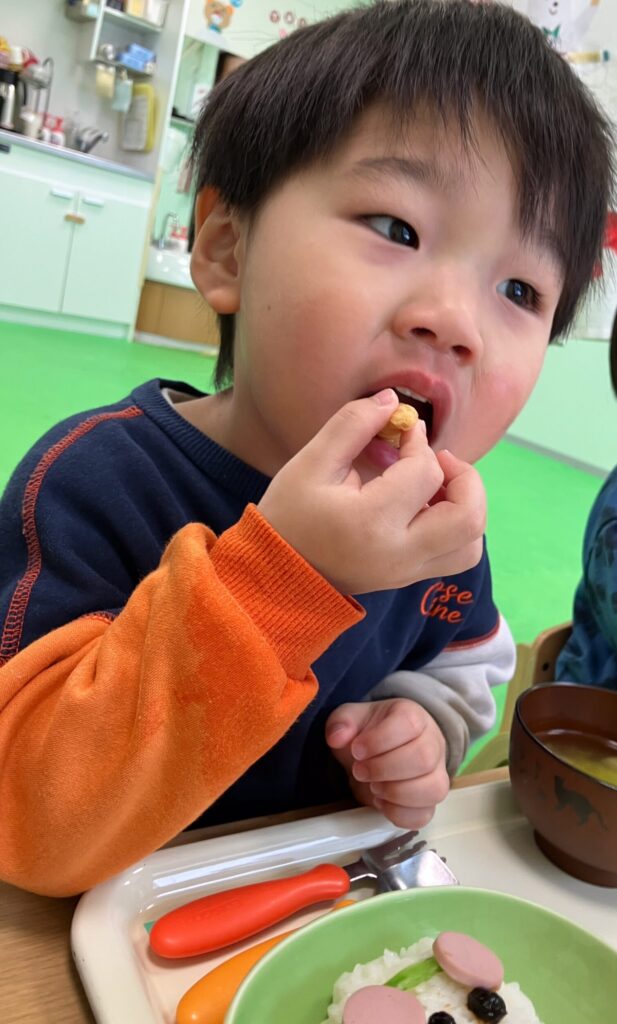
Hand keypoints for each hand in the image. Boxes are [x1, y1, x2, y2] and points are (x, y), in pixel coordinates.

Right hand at [257, 390, 485, 593]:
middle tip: (438, 460)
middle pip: (468, 518)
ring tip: (436, 487)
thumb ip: (352, 425)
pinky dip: (454, 528)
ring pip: (470, 545)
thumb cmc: (288, 515)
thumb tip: (392, 400)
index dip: (418, 441)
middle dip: (464, 478)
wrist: (275, 571)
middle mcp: (400, 555)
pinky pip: (455, 556)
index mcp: (372, 522)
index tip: (401, 429)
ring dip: (466, 507)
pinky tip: (426, 507)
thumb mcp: (310, 463)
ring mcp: (407, 572)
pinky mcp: (408, 578)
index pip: (424, 473)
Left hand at [326, 699, 449, 828]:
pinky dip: (399, 814)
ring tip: (373, 787)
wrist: (378, 753)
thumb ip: (341, 722)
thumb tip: (337, 737)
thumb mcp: (351, 719)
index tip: (357, 750)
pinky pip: (424, 815)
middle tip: (360, 771)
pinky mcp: (429, 801)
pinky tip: (381, 802)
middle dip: (384, 769)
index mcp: (413, 717)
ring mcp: (436, 774)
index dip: (379, 740)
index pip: (409, 723)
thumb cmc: (369, 733)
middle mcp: (432, 743)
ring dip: (395, 793)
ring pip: (432, 789)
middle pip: (424, 758)